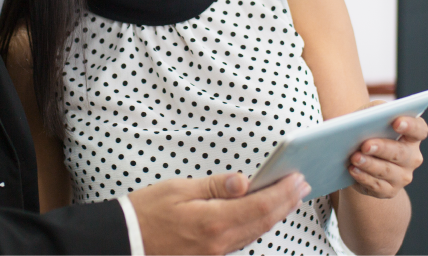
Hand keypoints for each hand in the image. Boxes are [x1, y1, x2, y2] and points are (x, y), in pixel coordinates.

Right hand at [128, 172, 309, 255]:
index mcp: (212, 222)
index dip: (282, 192)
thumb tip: (243, 182)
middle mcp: (218, 242)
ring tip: (289, 197)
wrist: (125, 242)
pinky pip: (242, 240)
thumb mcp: (177, 190)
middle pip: (263, 221)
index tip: (297, 178)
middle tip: (302, 185)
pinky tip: (262, 214)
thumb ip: (213, 187)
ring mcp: (215, 253)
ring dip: (275, 214)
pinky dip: (257, 225)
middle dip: (286, 202)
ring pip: (255, 233)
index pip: (259, 206)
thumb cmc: (144, 213)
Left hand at [347, 102, 427, 198]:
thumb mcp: (370, 115)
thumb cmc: (367, 129)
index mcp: (412, 136)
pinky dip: (363, 178)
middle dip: (382, 148)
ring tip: (354, 158)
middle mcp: (412, 157)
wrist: (356, 155)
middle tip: (365, 145)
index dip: (411, 126)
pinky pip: (377, 186)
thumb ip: (374, 111)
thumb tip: (368, 117)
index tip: (396, 122)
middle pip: (401, 153)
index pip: (419, 130)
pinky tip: (353, 170)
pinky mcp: (389, 190)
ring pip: (387, 171)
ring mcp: (402, 176)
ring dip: (370, 164)